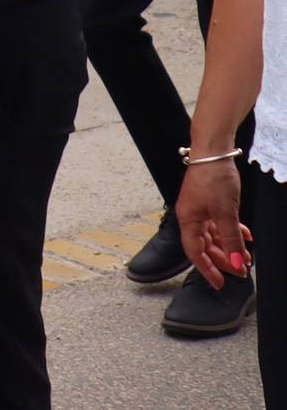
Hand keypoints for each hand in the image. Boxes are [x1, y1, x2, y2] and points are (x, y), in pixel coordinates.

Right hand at [176, 156, 249, 289]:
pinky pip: (220, 223)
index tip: (220, 284)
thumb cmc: (213, 178)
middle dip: (224, 259)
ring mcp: (200, 209)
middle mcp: (191, 216)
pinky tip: (246, 236)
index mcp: (188, 220)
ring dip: (230, 246)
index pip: (195, 252)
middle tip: (241, 271)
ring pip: (215, 235)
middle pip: (206, 246)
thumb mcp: (226, 213)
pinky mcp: (209, 202)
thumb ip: (231, 240)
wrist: (213, 152)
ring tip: (247, 256)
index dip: (208, 270)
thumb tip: (238, 263)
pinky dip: (233, 231)